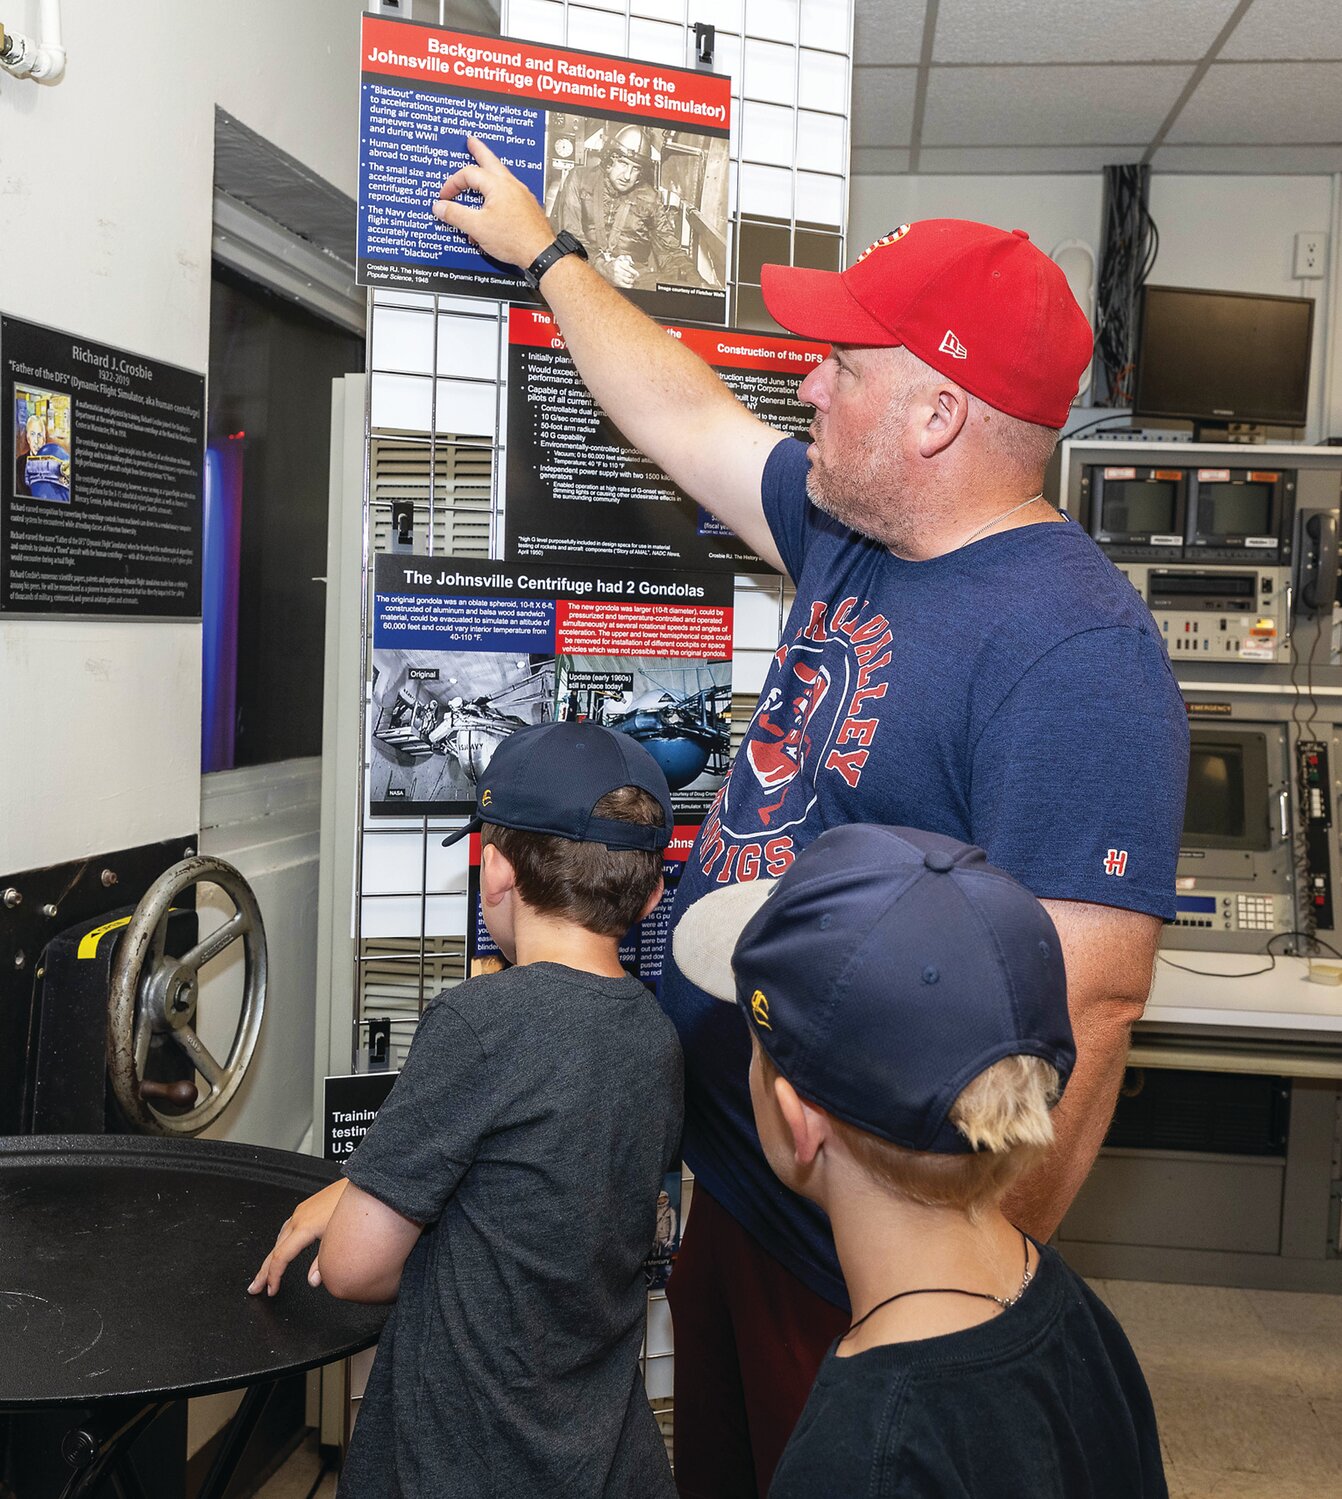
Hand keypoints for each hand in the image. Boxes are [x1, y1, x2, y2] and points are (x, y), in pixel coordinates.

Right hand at [248, 1178, 347, 1296]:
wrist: (366, 1185)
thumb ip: (324, 1262)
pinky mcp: (308, 1206)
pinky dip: (281, 1242)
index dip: (274, 1277)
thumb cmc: (358, 1208)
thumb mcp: (340, 1239)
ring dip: (271, 1256)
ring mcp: (302, 1210)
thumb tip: (313, 1281)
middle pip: (275, 1248)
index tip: (272, 1290)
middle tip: (255, 1288)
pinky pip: (288, 1227)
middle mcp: (299, 1217)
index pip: (281, 1257)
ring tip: (266, 1272)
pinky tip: (284, 1247)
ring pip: (280, 1237)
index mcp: (305, 1227)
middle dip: (264, 1270)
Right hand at [432, 135, 555, 269]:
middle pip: (491, 161)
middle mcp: (511, 185)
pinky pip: (508, 194)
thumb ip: (456, 215)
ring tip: (480, 171)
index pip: (469, 174)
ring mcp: (521, 195)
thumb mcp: (478, 227)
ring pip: (500, 177)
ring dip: (487, 173)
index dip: (453, 183)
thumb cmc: (515, 239)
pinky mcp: (527, 207)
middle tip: (471, 142)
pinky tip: (491, 206)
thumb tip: (440, 207)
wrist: (540, 253)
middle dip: (479, 151)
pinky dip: (496, 195)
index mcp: (497, 185)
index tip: (444, 196)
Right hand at [610, 255, 637, 288]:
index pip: (628, 268)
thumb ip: (626, 258)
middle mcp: (617, 271)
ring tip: (632, 279)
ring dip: (631, 280)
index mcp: (618, 264)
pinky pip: (625, 286)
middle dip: (632, 276)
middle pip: (628, 275)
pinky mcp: (616, 283)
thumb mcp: (619, 258)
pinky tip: (630, 284)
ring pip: (627, 280)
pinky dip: (629, 286)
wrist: (604, 269)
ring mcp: (616, 277)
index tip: (637, 274)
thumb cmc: (613, 264)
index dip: (634, 272)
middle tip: (634, 276)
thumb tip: (632, 262)